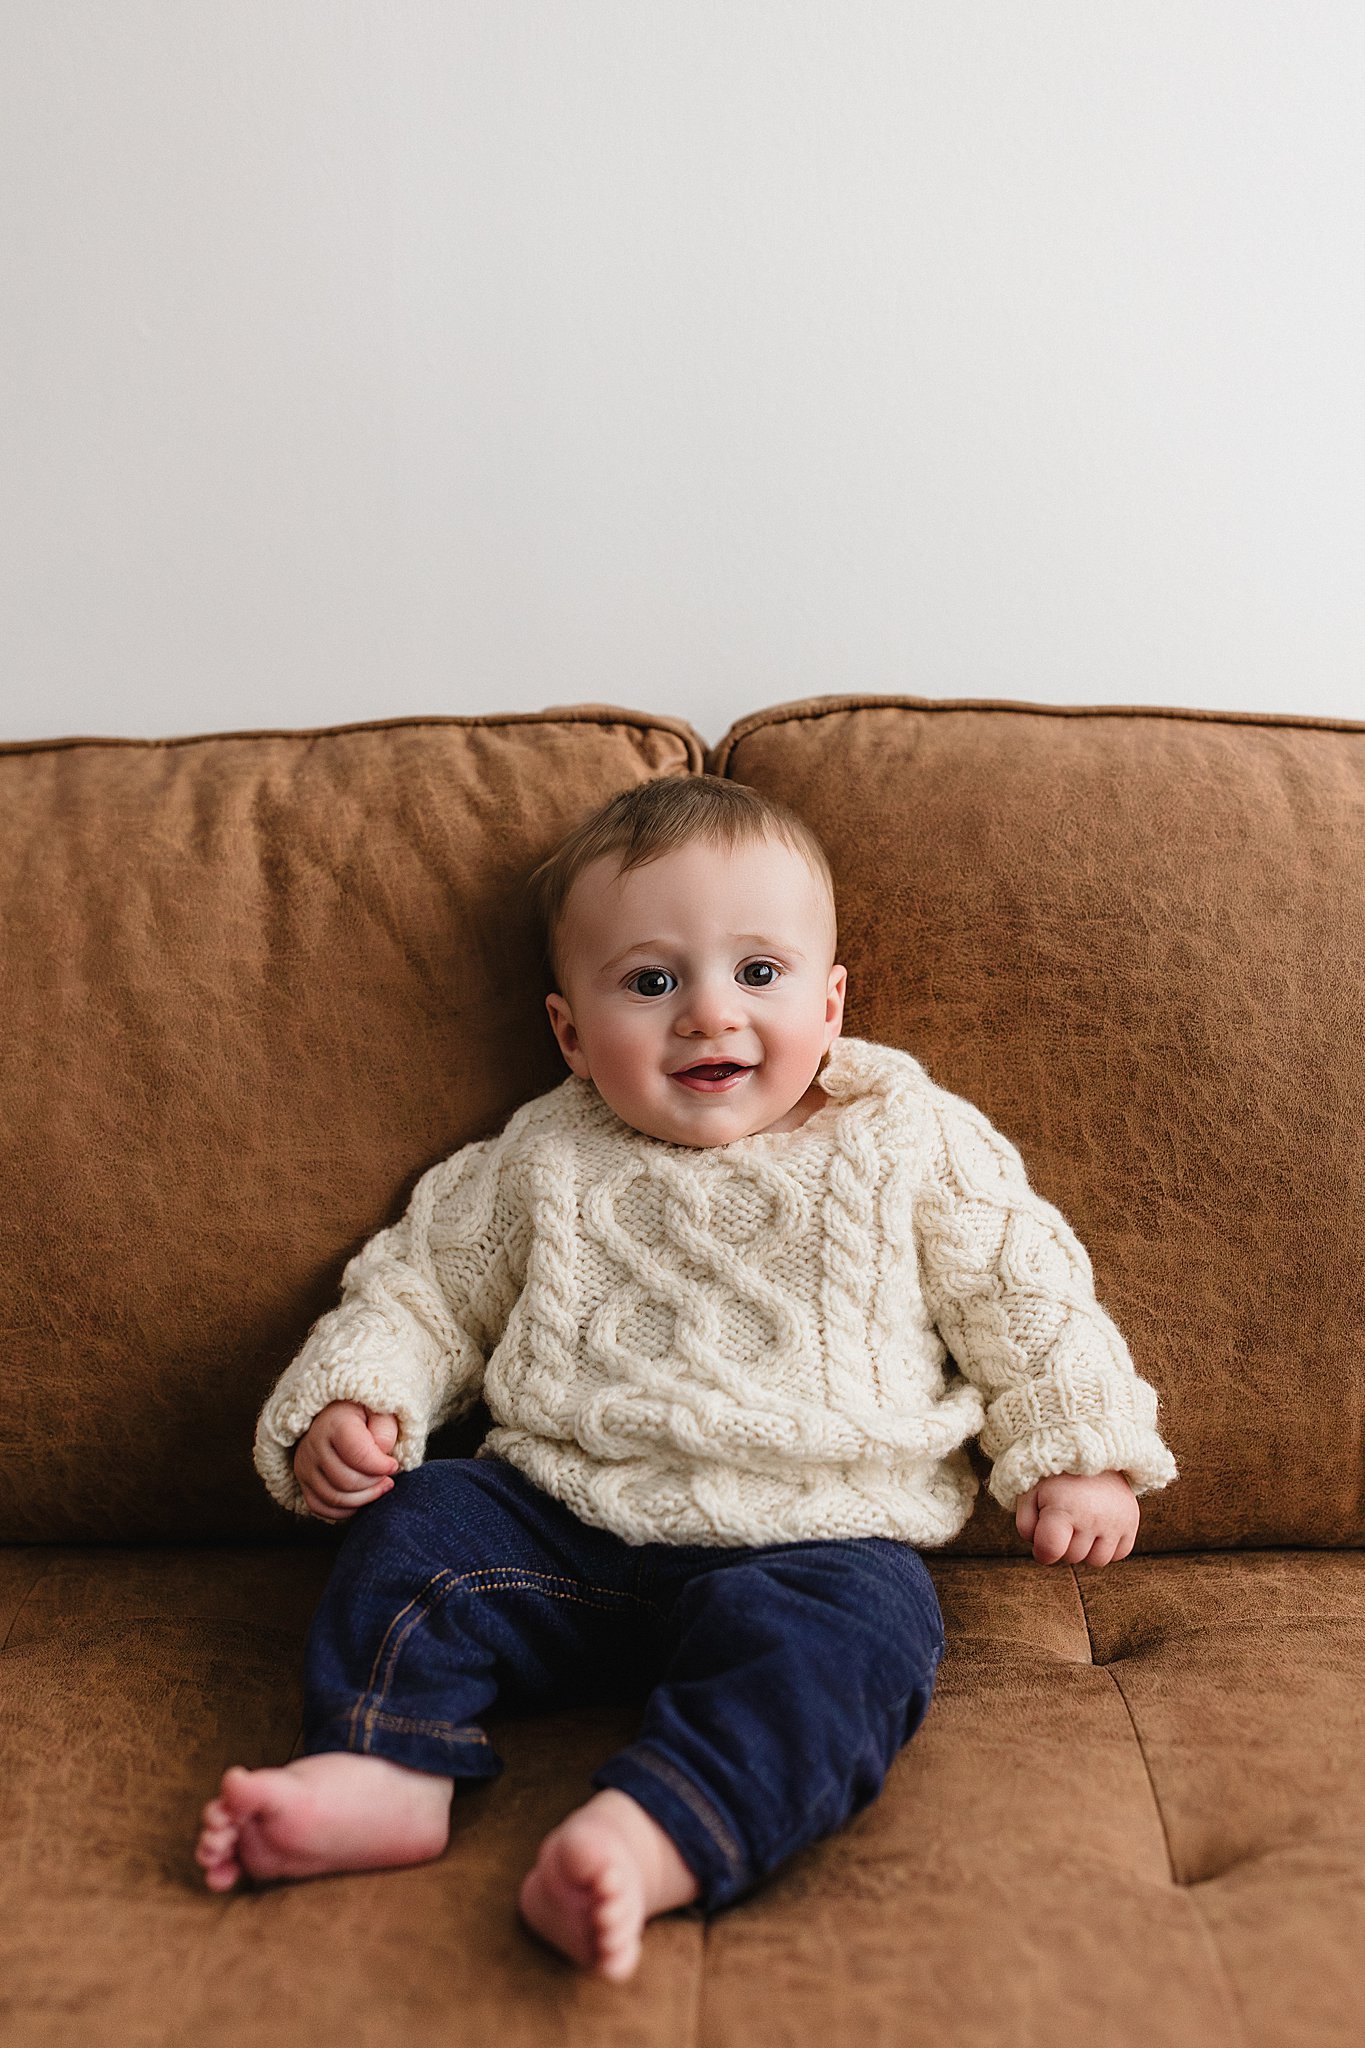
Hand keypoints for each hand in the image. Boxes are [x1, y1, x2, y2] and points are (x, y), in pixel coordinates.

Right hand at [292, 1400, 399, 1522]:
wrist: (336, 1416)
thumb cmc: (363, 1415)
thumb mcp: (380, 1411)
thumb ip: (385, 1429)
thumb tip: (382, 1452)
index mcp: (334, 1423)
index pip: (357, 1454)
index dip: (380, 1466)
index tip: (393, 1465)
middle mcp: (313, 1445)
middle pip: (346, 1481)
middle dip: (373, 1485)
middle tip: (388, 1478)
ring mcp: (305, 1465)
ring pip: (334, 1498)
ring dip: (363, 1499)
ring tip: (379, 1488)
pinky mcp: (302, 1481)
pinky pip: (320, 1507)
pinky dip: (344, 1509)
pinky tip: (360, 1497)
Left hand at [1014, 1470, 1138, 1567]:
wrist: (1091, 1451)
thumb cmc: (1054, 1476)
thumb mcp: (1030, 1493)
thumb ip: (1026, 1526)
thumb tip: (1043, 1552)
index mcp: (1063, 1507)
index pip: (1051, 1551)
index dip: (1042, 1552)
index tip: (1042, 1541)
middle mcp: (1093, 1516)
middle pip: (1072, 1557)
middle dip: (1063, 1545)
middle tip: (1063, 1519)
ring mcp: (1116, 1521)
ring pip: (1097, 1561)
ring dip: (1086, 1549)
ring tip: (1080, 1522)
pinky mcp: (1132, 1522)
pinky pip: (1118, 1554)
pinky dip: (1107, 1546)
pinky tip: (1098, 1526)